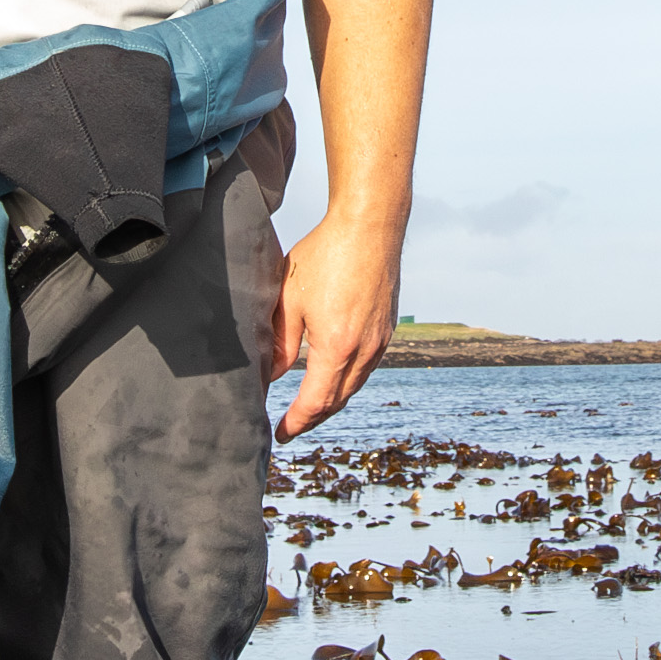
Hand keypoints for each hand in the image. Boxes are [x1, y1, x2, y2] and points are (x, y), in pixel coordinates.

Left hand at [270, 207, 403, 440]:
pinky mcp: (388, 328)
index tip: (280, 433)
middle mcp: (365, 350)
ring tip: (309, 409)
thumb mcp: (290, 298)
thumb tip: (273, 375)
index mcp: (337, 346)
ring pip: (355, 386)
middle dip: (313, 419)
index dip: (296, 422)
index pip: (315, 402)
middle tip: (291, 428)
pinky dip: (347, 381)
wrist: (370, 226)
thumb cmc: (325, 255)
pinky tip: (333, 377)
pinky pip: (366, 367)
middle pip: (338, 401)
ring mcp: (381, 340)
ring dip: (331, 402)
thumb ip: (281, 341)